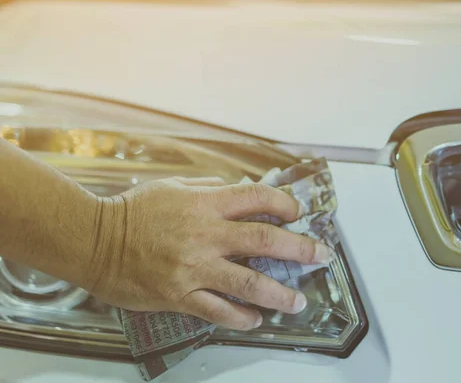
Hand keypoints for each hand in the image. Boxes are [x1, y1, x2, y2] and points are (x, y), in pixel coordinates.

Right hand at [82, 177, 333, 330]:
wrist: (94, 241)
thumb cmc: (132, 211)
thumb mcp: (173, 186)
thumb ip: (209, 188)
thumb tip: (238, 191)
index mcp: (205, 204)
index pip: (258, 199)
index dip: (285, 204)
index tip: (298, 213)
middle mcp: (205, 235)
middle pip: (266, 241)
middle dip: (301, 249)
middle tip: (321, 256)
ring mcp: (194, 268)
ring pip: (249, 283)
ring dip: (281, 294)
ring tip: (299, 301)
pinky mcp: (180, 295)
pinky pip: (219, 311)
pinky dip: (242, 317)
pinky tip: (257, 319)